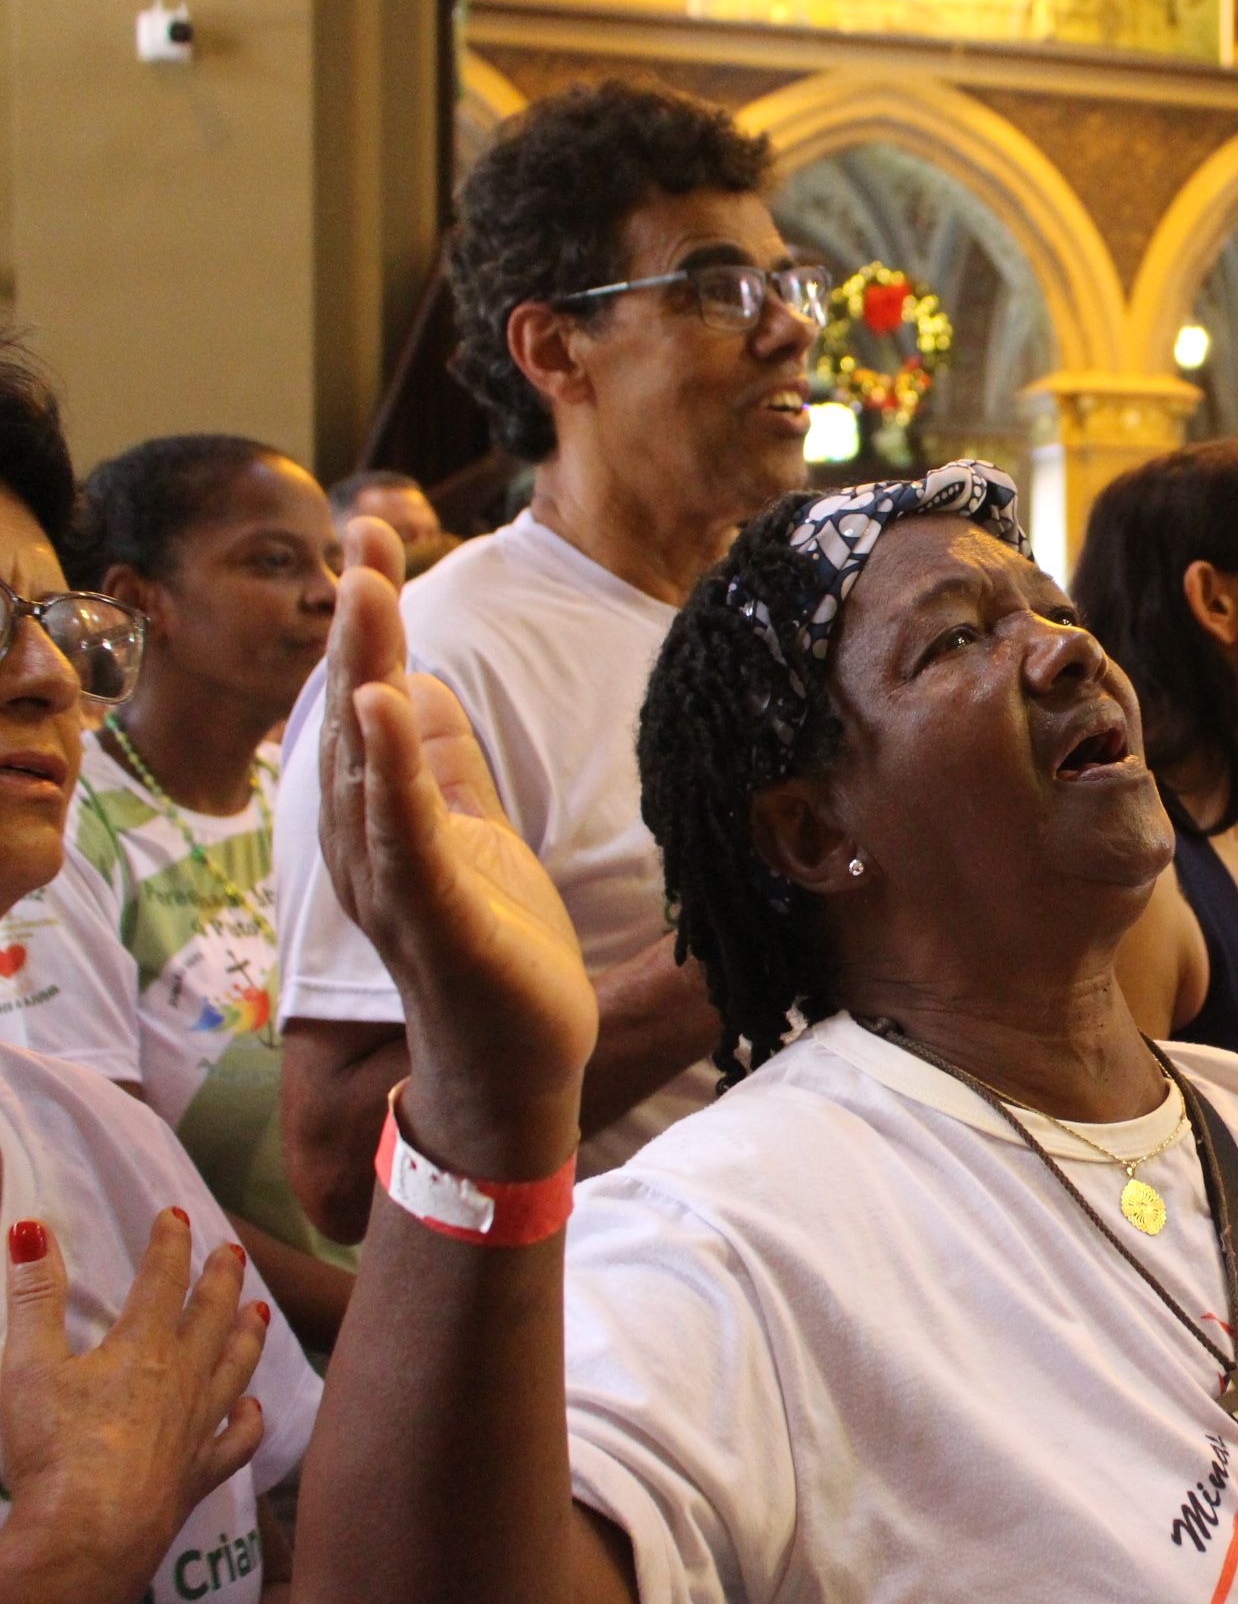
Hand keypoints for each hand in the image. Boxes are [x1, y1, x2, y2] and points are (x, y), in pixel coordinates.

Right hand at [0, 1207, 267, 1603]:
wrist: (92, 1532)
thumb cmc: (56, 1449)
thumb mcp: (29, 1366)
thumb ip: (33, 1298)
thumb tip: (30, 1227)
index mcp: (142, 1348)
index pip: (162, 1281)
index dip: (169, 1245)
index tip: (177, 1215)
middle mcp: (182, 1380)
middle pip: (212, 1317)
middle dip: (222, 1280)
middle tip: (233, 1253)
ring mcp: (197, 1427)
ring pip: (235, 1369)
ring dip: (247, 1337)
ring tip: (259, 1313)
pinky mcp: (199, 1474)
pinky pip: (235, 1442)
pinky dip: (248, 1422)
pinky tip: (252, 1410)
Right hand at [317, 517, 596, 1179]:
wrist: (513, 1070)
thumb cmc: (495, 955)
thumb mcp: (477, 837)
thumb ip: (447, 768)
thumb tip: (428, 686)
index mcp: (388, 819)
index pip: (373, 700)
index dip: (372, 622)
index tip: (374, 538)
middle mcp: (373, 843)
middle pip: (357, 714)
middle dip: (361, 623)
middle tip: (360, 533)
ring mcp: (398, 881)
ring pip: (370, 760)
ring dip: (367, 669)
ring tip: (366, 588)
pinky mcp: (435, 916)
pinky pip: (407, 832)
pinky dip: (393, 767)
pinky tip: (388, 701)